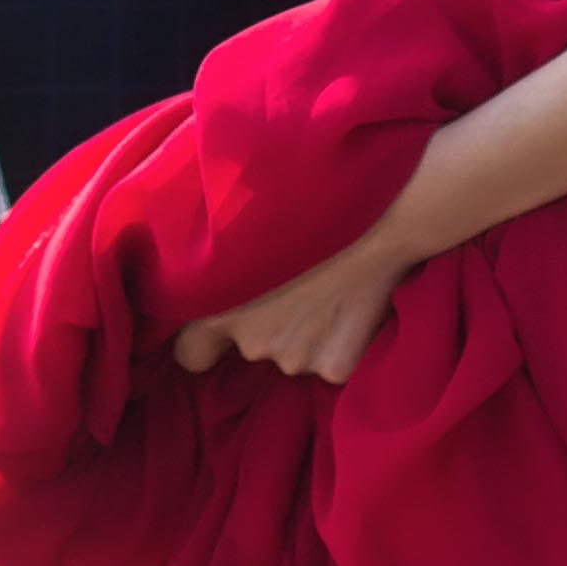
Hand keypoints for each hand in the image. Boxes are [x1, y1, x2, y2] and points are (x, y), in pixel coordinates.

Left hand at [171, 225, 414, 390]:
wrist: (377, 215)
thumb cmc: (302, 197)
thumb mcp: (240, 216)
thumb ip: (215, 251)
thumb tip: (196, 244)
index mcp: (215, 307)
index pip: (189, 355)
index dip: (203, 342)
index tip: (219, 322)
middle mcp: (249, 341)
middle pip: (250, 347)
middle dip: (264, 325)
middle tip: (291, 282)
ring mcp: (294, 358)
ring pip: (293, 352)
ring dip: (303, 331)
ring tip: (326, 284)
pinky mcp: (334, 368)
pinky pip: (331, 360)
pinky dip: (340, 342)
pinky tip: (352, 304)